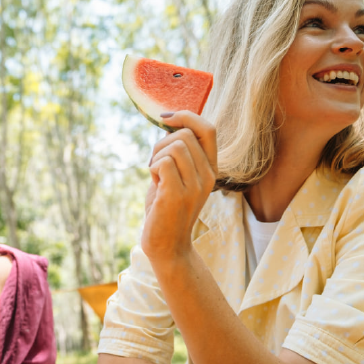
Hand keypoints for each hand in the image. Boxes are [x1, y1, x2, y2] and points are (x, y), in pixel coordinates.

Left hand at [142, 111, 216, 262]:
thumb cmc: (167, 209)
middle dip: (161, 142)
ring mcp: (195, 186)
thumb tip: (168, 123)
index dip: (186, 116)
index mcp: (211, 169)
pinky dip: (152, 168)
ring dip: (156, 156)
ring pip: (174, 146)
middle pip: (185, 135)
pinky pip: (163, 162)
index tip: (166, 118)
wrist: (168, 246)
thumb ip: (179, 154)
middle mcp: (209, 176)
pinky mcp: (178, 194)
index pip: (208, 129)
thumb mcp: (178, 177)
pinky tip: (155, 184)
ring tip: (155, 175)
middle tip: (155, 164)